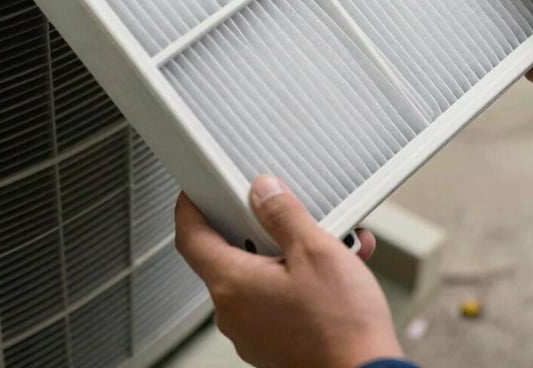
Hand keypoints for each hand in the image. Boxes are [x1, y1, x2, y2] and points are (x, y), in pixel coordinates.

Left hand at [175, 175, 402, 367]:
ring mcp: (253, 331)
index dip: (190, 207)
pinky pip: (275, 297)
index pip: (191, 237)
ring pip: (258, 274)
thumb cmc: (342, 327)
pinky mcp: (273, 342)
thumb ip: (283, 214)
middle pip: (229, 252)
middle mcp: (234, 312)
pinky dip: (297, 277)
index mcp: (233, 284)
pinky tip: (334, 269)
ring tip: (327, 241)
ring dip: (286, 251)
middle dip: (258, 226)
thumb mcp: (315, 250)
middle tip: (280, 210)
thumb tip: (263, 191)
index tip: (196, 191)